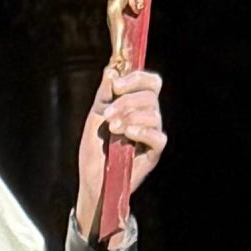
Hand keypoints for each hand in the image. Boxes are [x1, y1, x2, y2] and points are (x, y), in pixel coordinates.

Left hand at [73, 68, 167, 240]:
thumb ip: (104, 94)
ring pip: (154, 114)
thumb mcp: (95, 117)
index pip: (150, 82)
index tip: (117, 84)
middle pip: (151, 96)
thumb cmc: (95, 150)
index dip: (137, 78)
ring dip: (130, 117)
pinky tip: (127, 134)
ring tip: (112, 129)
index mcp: (136, 105)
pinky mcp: (154, 153)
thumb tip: (112, 69)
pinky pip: (158, 137)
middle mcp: (148, 117)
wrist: (92, 180)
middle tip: (107, 115)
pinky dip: (143, 132)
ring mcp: (152, 135)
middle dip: (126, 101)